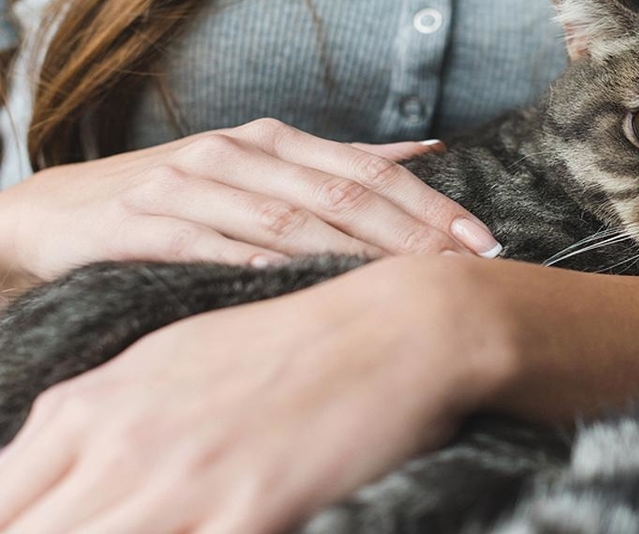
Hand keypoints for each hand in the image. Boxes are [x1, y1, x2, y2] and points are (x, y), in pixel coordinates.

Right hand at [0, 118, 500, 282]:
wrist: (63, 211)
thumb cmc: (181, 195)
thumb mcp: (263, 166)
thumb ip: (344, 161)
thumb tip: (430, 152)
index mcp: (276, 140)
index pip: (371, 174)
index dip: (432, 208)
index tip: (483, 244)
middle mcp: (238, 153)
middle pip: (342, 196)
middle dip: (412, 237)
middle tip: (464, 273)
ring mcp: (188, 184)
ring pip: (286, 221)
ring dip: (353, 256)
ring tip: (407, 286)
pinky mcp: (142, 223)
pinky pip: (208, 246)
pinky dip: (253, 263)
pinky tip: (294, 283)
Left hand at [0, 256, 515, 533]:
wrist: (398, 326)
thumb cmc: (292, 340)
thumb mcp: (171, 361)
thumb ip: (98, 422)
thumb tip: (50, 471)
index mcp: (91, 405)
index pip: (0, 499)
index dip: (18, 525)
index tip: (49, 526)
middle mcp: (121, 444)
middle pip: (26, 533)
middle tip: (104, 530)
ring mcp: (183, 482)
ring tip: (170, 526)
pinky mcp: (248, 512)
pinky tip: (215, 532)